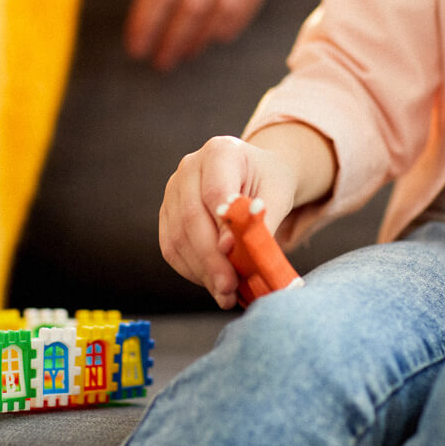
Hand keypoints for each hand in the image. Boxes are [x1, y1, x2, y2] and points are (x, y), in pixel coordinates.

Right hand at [159, 136, 297, 308]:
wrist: (255, 175)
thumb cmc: (269, 182)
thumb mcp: (277, 194)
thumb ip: (259, 219)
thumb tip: (231, 249)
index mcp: (220, 151)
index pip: (214, 191)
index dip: (222, 225)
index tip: (233, 252)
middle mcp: (189, 167)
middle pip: (191, 217)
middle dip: (210, 259)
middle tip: (229, 288)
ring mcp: (173, 189)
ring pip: (177, 236)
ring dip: (200, 270)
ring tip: (224, 293)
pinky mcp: (167, 212)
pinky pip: (170, 246)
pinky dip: (190, 269)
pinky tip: (211, 283)